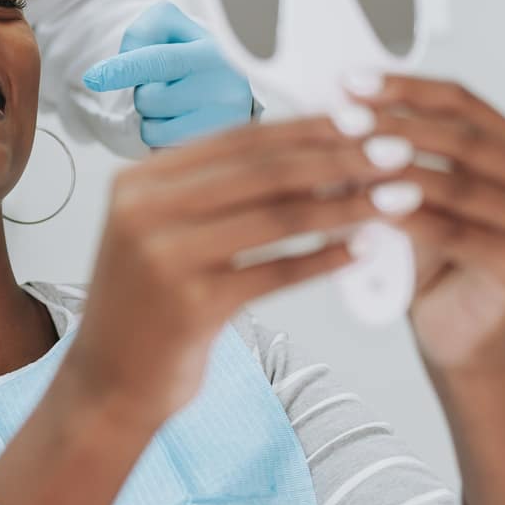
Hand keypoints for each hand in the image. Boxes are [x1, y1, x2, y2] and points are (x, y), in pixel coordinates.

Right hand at [59, 115, 402, 435]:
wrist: (108, 383)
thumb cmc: (151, 306)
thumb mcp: (168, 233)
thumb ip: (221, 194)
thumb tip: (315, 153)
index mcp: (140, 181)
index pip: (240, 139)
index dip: (308, 128)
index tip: (362, 121)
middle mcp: (145, 210)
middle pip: (263, 171)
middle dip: (340, 159)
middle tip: (396, 154)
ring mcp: (164, 257)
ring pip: (277, 218)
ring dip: (347, 206)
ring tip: (396, 200)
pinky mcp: (190, 306)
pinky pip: (275, 273)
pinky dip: (325, 259)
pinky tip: (362, 251)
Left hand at [82, 1, 254, 147]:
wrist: (229, 83)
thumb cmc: (190, 51)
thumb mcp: (169, 26)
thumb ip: (142, 32)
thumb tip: (124, 63)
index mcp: (213, 52)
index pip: (160, 61)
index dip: (124, 69)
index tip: (93, 77)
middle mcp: (225, 88)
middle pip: (148, 100)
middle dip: (145, 94)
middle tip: (166, 86)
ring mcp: (223, 125)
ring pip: (153, 131)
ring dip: (153, 119)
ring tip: (175, 106)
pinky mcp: (215, 151)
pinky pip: (163, 152)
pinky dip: (163, 140)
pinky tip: (182, 125)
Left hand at [350, 75, 504, 380]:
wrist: (454, 332)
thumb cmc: (431, 259)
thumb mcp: (411, 190)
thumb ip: (392, 151)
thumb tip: (338, 108)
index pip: (461, 103)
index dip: (405, 89)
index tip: (352, 81)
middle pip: (463, 139)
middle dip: (397, 124)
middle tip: (346, 117)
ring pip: (460, 184)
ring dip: (402, 168)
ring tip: (355, 155)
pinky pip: (459, 232)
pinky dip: (414, 217)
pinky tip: (377, 205)